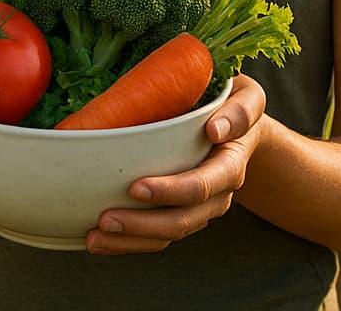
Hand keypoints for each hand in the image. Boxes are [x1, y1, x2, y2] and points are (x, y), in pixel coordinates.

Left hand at [83, 73, 268, 253]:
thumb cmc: (232, 106)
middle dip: (142, 224)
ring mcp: (199, 209)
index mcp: (230, 165)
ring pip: (167, 235)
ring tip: (95, 238)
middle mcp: (217, 194)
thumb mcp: (246, 98)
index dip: (170, 191)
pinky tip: (99, 240)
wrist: (238, 127)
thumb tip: (217, 130)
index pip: (201, 186)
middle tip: (105, 220)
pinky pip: (157, 237)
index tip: (135, 188)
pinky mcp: (181, 213)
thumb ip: (240, 110)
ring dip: (130, 240)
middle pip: (182, 220)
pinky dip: (128, 242)